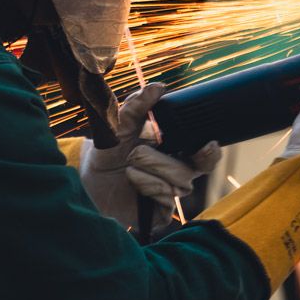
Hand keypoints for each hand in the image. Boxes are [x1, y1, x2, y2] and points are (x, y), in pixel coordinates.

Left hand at [80, 83, 219, 230]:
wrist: (89, 179)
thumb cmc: (109, 150)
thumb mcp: (121, 124)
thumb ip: (138, 105)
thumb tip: (158, 86)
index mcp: (176, 152)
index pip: (206, 155)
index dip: (210, 152)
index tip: (208, 145)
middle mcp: (177, 174)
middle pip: (192, 170)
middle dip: (162, 161)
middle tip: (137, 154)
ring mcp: (170, 194)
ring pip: (178, 184)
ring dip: (150, 172)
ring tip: (129, 168)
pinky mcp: (160, 213)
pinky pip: (166, 201)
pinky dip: (147, 187)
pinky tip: (132, 183)